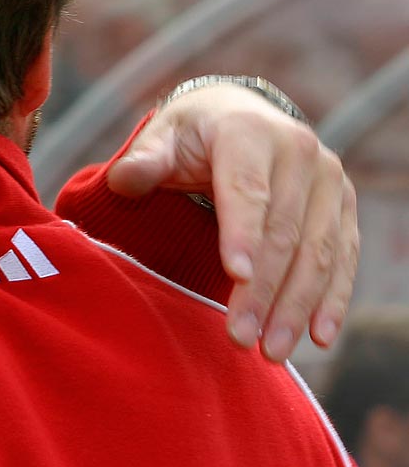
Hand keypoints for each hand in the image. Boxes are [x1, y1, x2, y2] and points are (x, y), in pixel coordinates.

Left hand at [106, 83, 356, 361]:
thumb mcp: (162, 137)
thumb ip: (145, 160)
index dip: (242, 233)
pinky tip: (318, 337)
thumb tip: (123, 179)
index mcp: (249, 132)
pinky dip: (332, 299)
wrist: (238, 115)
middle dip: (263, 290)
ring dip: (297, 305)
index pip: (246, 190)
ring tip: (272, 351)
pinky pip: (343, 257)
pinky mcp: (342, 206)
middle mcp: (299, 152)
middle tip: (240, 338)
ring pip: (318, 251)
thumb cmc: (191, 135)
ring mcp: (328, 180)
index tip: (235, 277)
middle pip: (283, 231)